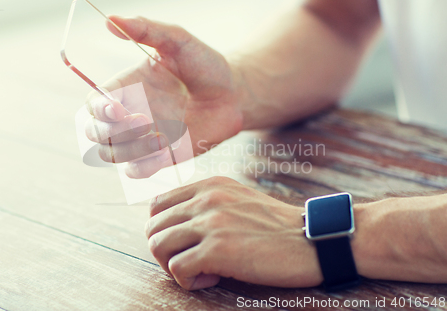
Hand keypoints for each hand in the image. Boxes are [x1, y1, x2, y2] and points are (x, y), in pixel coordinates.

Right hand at [85, 16, 243, 177]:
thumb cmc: (204, 65)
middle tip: (143, 121)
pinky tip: (166, 150)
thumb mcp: (177, 41)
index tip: (117, 107)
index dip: (97, 109)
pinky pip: (137, 172)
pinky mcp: (160, 157)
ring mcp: (142, 139)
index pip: (92, 104)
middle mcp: (127, 115)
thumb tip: (111, 20)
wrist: (233, 93)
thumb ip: (146, 30)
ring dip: (130, 150)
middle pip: (93, 134)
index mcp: (124, 88)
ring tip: (162, 137)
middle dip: (109, 132)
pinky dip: (143, 166)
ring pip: (112, 156)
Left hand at [144, 176, 322, 289]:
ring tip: (200, 271)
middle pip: (153, 226)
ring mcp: (211, 223)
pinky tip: (212, 279)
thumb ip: (208, 203)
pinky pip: (177, 269)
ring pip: (158, 245)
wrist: (313, 240)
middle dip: (164, 250)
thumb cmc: (276, 226)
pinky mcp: (218, 250)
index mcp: (209, 185)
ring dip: (172, 265)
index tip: (182, 244)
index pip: (157, 203)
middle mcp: (206, 199)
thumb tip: (177, 222)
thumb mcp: (238, 199)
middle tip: (188, 261)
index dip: (162, 229)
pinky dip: (188, 281)